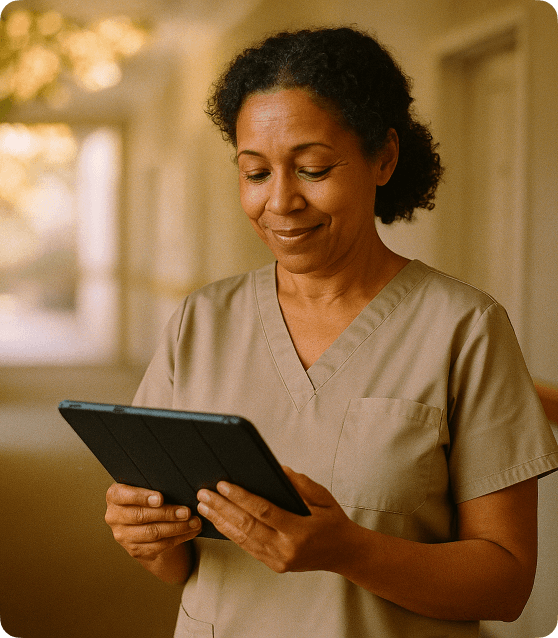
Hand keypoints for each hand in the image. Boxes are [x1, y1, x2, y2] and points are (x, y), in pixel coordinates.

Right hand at [105, 483, 201, 562]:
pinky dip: (178, 538)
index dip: (142, 497)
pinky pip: (159, 546)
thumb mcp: (145, 485)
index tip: (161, 498)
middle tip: (186, 511)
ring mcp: (123, 536)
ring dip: (177, 528)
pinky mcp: (135, 550)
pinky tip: (190, 531)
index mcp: (114, 496)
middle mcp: (114, 516)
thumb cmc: (147, 496)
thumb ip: (153, 483)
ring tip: (194, 522)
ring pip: (152, 533)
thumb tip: (177, 483)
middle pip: (141, 516)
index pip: (123, 495)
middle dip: (167, 514)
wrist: (143, 521)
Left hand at [197, 467, 353, 573]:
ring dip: (220, 521)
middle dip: (222, 508)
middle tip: (204, 494)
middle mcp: (286, 549)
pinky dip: (231, 532)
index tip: (223, 485)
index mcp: (299, 531)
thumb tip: (276, 469)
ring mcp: (278, 560)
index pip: (263, 512)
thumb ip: (299, 483)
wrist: (345, 554)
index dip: (241, 498)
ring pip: (242, 539)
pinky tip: (219, 520)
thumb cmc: (333, 521)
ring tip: (204, 506)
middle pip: (246, 526)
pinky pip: (247, 547)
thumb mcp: (323, 497)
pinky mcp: (274, 565)